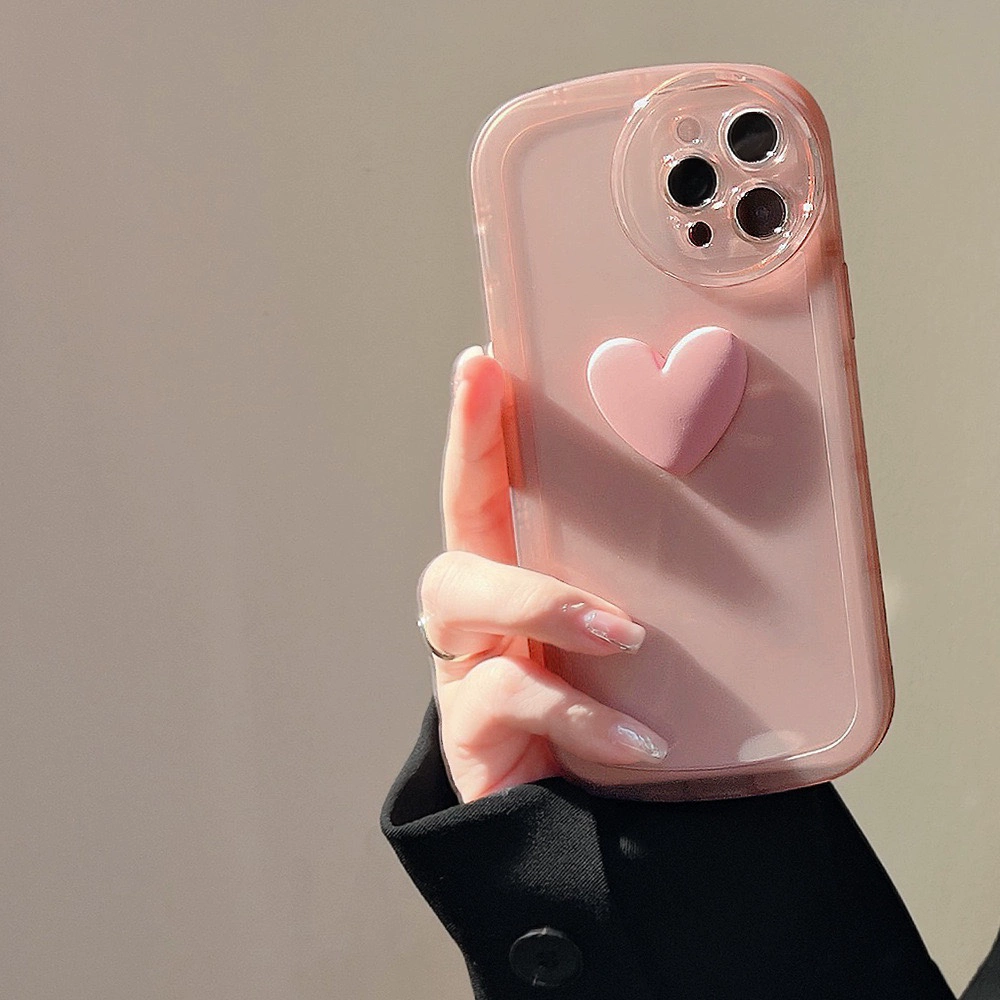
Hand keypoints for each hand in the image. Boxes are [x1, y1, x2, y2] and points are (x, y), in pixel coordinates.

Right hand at [417, 345, 670, 802]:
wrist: (598, 829)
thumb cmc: (625, 712)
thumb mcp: (642, 637)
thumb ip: (664, 584)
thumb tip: (766, 512)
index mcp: (516, 580)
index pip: (484, 491)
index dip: (476, 430)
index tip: (482, 362)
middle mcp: (479, 619)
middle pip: (456, 532)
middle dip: (471, 466)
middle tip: (497, 406)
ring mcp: (466, 674)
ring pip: (464, 603)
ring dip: (544, 603)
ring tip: (621, 632)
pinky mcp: (472, 734)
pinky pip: (508, 701)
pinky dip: (581, 713)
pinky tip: (640, 738)